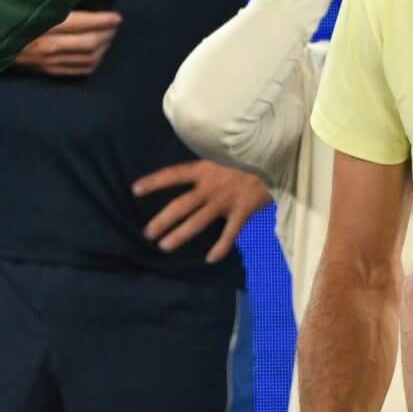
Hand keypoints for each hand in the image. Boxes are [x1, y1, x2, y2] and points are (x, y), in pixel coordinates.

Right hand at [11, 10, 121, 77]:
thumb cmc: (2, 14)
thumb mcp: (23, 0)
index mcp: (43, 25)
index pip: (84, 23)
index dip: (104, 20)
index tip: (116, 15)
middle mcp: (48, 46)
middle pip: (90, 43)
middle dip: (108, 34)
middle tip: (115, 25)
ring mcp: (47, 62)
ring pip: (87, 59)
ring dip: (103, 49)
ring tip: (108, 37)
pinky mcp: (45, 71)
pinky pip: (77, 71)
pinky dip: (92, 63)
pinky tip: (96, 55)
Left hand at [132, 158, 269, 261]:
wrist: (277, 155)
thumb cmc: (250, 152)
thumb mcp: (225, 152)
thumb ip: (212, 163)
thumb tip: (200, 170)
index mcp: (204, 168)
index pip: (172, 175)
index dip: (153, 182)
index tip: (135, 189)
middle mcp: (210, 186)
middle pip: (179, 206)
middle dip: (161, 221)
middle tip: (146, 234)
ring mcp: (225, 200)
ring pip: (197, 222)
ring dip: (179, 235)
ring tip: (164, 247)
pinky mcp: (242, 211)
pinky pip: (229, 234)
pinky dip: (220, 248)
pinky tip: (210, 259)